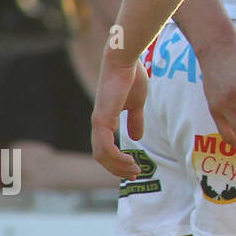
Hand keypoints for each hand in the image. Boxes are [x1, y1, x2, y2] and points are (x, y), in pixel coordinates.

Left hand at [91, 52, 148, 179]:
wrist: (125, 61)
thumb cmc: (132, 77)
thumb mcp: (137, 104)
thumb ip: (136, 120)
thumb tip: (137, 137)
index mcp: (105, 119)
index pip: (106, 147)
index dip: (117, 160)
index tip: (134, 166)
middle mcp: (98, 123)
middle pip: (102, 156)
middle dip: (117, 168)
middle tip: (135, 174)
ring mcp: (98, 122)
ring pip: (102, 155)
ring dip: (118, 166)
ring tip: (135, 170)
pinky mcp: (102, 120)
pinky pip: (105, 147)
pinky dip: (116, 158)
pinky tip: (130, 160)